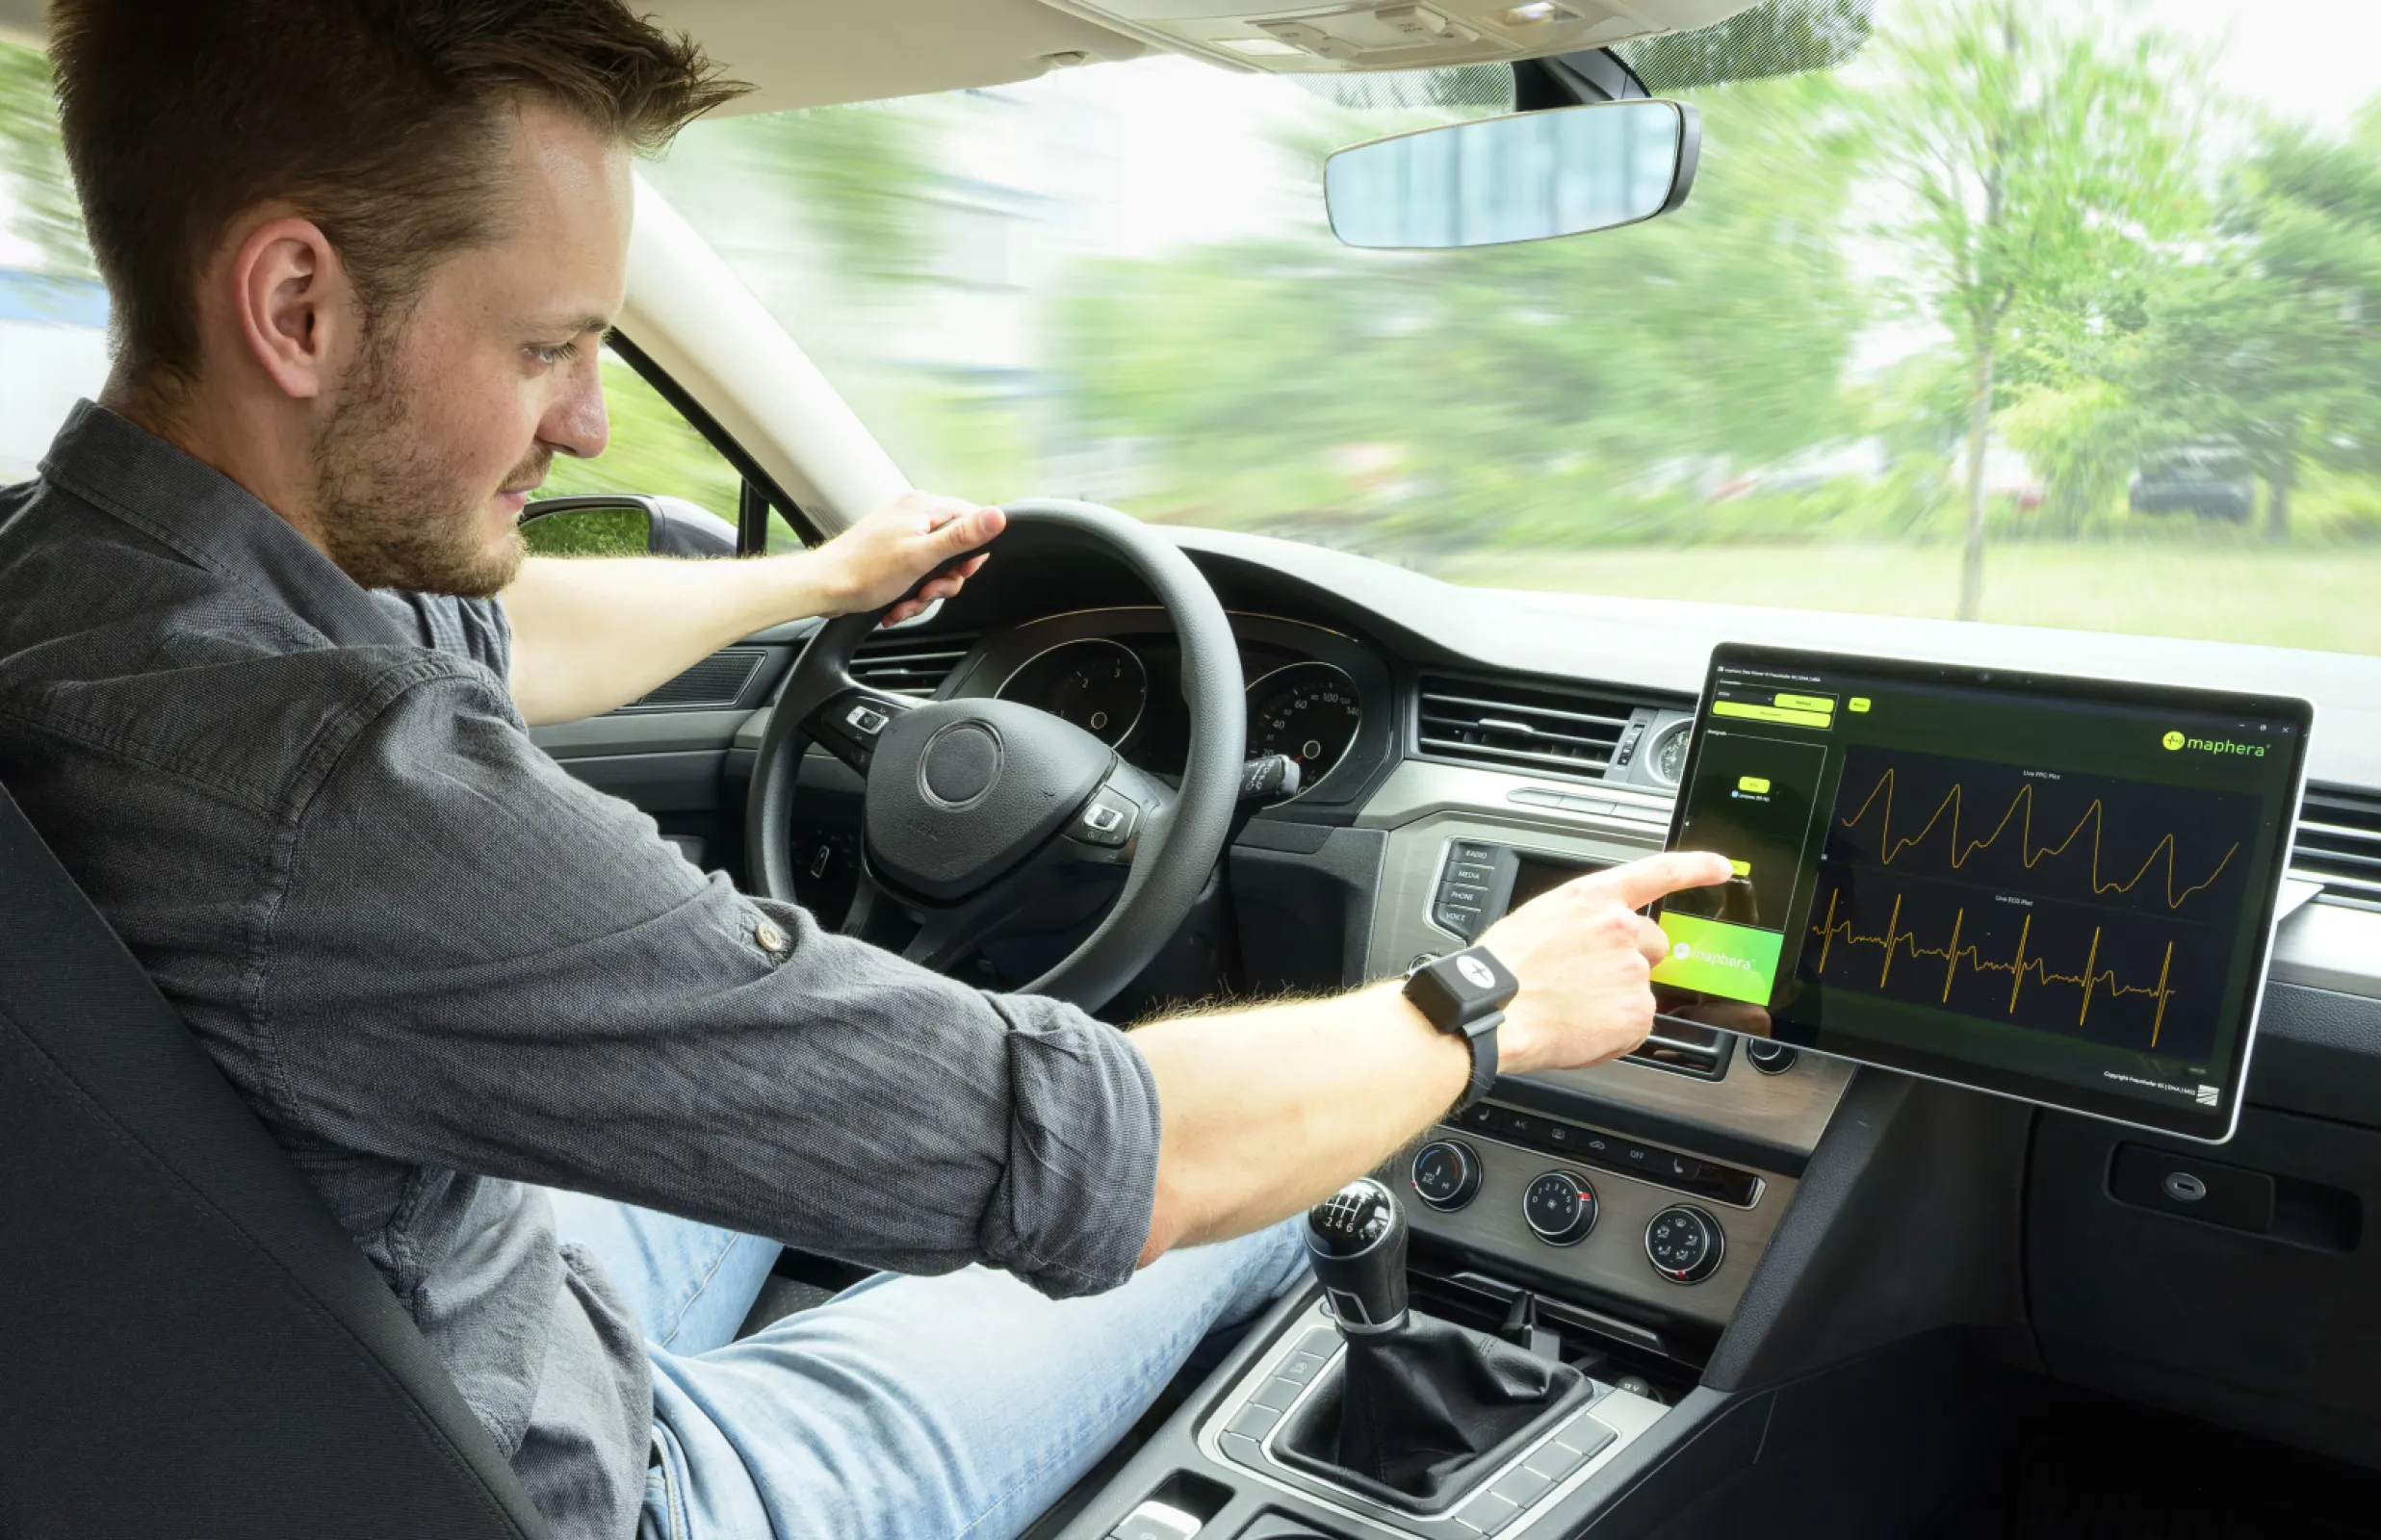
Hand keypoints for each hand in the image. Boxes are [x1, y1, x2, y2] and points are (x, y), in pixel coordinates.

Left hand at [809, 491, 1005, 624]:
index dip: (971, 552)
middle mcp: (912, 514)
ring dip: (925, 591)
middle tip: (928, 590)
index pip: (971, 519)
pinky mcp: (890, 551)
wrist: (824, 587)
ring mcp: (900, 532)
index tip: (959, 572)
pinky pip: (916, 571)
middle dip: (944, 578)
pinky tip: (897, 603)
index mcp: (923, 506)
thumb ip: (962, 536)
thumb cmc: (864, 572)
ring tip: (907, 600)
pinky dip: (910, 592)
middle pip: (954, 547)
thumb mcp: (922, 556)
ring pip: (935, 565)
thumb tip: (998, 516)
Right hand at [1478, 851, 1733, 1074]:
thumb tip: (1592, 941)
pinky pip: (1635, 1023)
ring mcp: (1634, 971)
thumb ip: (1580, 922)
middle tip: (1589, 979)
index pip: (1659, 872)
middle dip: (1633, 961)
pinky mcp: (1638, 1012)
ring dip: (1617, 998)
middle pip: (1654, 944)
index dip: (1697, 868)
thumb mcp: (1539, 921)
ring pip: (1640, 987)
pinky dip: (1614, 1030)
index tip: (1722, 867)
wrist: (1494, 1012)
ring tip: (1572, 1006)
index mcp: (1593, 899)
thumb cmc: (1502, 970)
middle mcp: (1621, 929)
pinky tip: (1580, 1027)